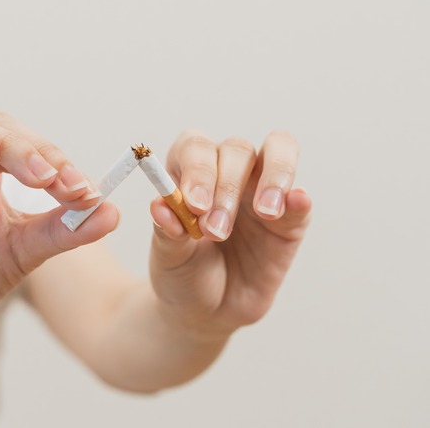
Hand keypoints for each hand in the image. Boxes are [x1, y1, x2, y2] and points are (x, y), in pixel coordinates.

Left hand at [148, 130, 311, 338]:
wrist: (204, 313)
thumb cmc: (181, 274)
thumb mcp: (168, 258)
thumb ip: (166, 231)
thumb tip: (160, 206)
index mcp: (189, 173)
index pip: (195, 147)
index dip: (197, 168)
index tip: (193, 204)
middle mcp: (226, 173)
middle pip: (236, 150)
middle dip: (228, 187)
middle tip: (215, 230)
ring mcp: (261, 191)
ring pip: (277, 153)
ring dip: (272, 178)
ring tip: (265, 212)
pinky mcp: (290, 220)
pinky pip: (300, 200)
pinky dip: (299, 197)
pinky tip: (295, 202)